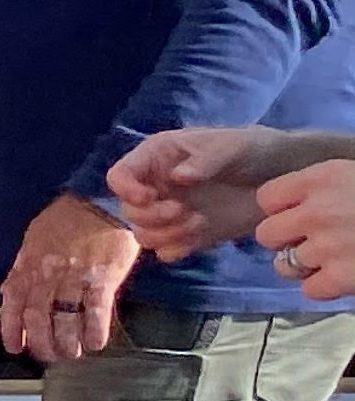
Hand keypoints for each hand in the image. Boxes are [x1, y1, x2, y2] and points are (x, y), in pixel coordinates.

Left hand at [0, 194, 141, 361]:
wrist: (101, 202)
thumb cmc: (68, 218)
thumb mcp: (35, 238)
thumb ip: (23, 266)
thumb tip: (10, 290)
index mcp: (28, 263)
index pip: (13, 301)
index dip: (11, 328)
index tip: (15, 347)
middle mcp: (48, 274)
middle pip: (37, 317)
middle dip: (41, 342)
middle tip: (48, 355)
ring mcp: (75, 278)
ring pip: (64, 320)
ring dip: (66, 342)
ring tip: (71, 353)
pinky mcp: (102, 280)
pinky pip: (96, 313)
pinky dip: (94, 332)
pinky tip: (95, 343)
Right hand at [108, 127, 281, 262]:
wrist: (282, 177)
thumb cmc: (252, 151)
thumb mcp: (231, 148)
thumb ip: (204, 162)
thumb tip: (177, 177)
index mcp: (156, 158)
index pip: (119, 176)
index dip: (126, 190)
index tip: (150, 198)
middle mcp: (156, 186)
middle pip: (128, 211)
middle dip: (152, 216)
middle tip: (183, 211)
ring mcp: (171, 212)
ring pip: (143, 234)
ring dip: (164, 234)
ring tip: (196, 224)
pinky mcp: (188, 235)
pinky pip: (165, 252)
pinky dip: (176, 249)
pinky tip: (199, 235)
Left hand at [254, 163, 354, 299]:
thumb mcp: (348, 175)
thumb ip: (316, 188)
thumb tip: (288, 205)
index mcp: (319, 180)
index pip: (266, 198)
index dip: (280, 209)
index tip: (298, 213)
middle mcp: (317, 212)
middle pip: (266, 234)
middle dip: (283, 240)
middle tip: (309, 241)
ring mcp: (328, 246)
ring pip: (283, 266)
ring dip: (302, 267)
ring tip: (328, 260)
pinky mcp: (343, 277)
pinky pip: (310, 290)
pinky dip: (323, 287)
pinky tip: (339, 276)